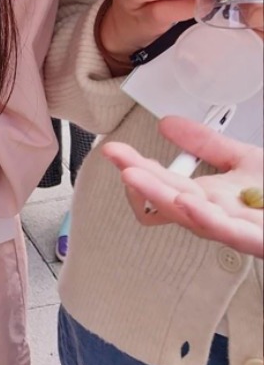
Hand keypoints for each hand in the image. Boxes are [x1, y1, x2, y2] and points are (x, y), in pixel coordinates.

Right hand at [102, 116, 263, 257]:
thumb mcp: (244, 160)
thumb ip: (207, 143)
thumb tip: (168, 124)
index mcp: (213, 198)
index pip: (168, 182)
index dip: (140, 166)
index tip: (116, 151)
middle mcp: (221, 217)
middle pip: (173, 200)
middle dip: (142, 180)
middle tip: (117, 161)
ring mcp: (240, 230)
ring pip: (194, 218)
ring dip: (161, 198)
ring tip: (134, 178)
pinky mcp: (259, 240)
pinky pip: (230, 234)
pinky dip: (205, 220)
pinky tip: (186, 204)